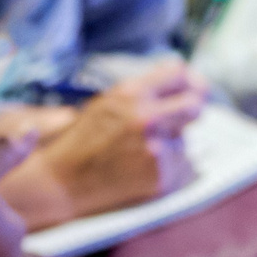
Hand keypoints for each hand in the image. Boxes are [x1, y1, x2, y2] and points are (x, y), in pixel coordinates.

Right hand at [0, 63, 208, 229]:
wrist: (61, 183)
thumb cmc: (82, 141)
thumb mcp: (107, 103)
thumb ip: (142, 92)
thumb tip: (182, 79)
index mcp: (131, 94)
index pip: (180, 73)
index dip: (188, 80)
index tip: (191, 87)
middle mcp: (147, 118)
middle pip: (195, 104)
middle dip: (192, 108)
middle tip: (185, 115)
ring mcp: (156, 150)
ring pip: (184, 140)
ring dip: (170, 145)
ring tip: (137, 154)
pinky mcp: (161, 177)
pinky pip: (178, 166)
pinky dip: (165, 168)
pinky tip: (138, 170)